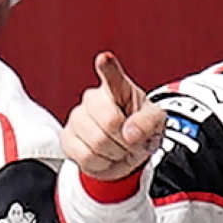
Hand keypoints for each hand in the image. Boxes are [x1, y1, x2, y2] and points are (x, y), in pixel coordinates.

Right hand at [66, 53, 170, 180]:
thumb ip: (147, 123)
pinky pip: (85, 157)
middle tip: (130, 141)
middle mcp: (93, 99)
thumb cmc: (140, 130)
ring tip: (118, 149)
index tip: (104, 58)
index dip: (107, 67)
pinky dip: (101, 164)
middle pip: (109, 122)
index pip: (111, 75)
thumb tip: (129, 133)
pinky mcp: (67, 139)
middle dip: (125, 140)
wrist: (125, 153)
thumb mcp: (155, 124)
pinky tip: (104, 156)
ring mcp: (77, 118)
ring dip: (114, 154)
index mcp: (118, 88)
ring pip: (96, 143)